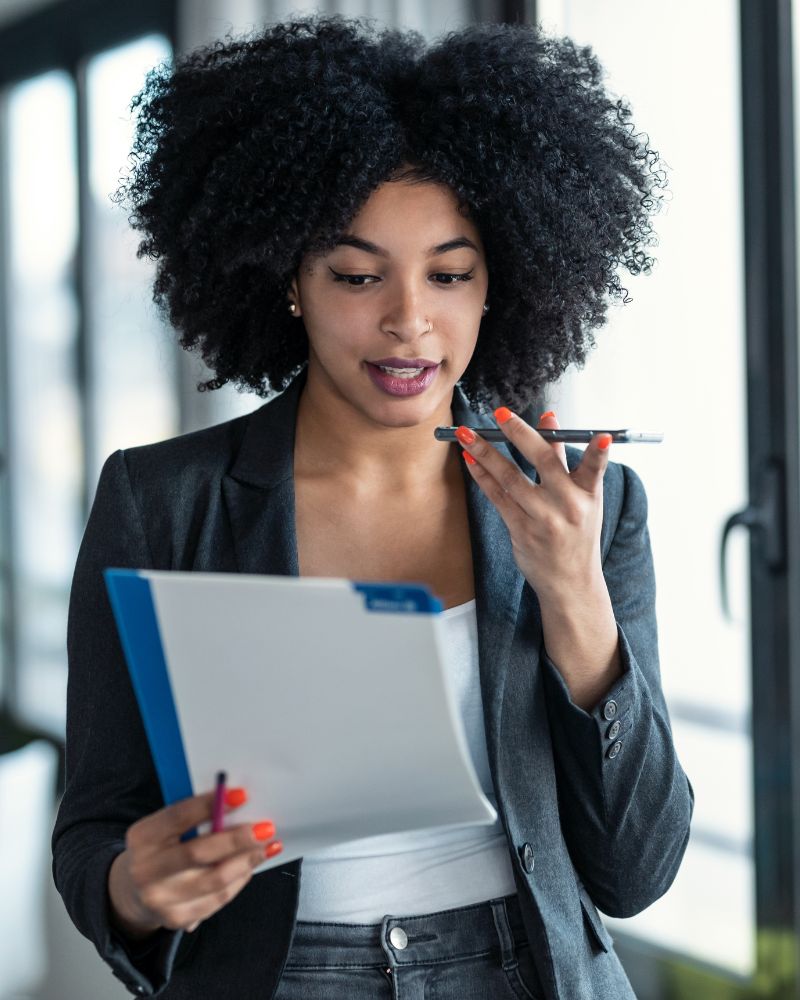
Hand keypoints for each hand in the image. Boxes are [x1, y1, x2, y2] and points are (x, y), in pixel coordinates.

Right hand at [108, 787, 281, 940]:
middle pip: (198, 853)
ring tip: (266, 846)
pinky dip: (239, 880)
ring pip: (214, 880)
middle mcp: (146, 871)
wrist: (134, 892)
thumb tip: (236, 804)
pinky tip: (250, 866)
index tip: (242, 795)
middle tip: (265, 828)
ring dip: (246, 861)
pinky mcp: (176, 919)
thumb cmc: (161, 849)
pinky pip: (218, 899)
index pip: (177, 817)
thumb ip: (194, 818)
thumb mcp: (165, 829)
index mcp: (142, 838)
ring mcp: (160, 899)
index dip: (209, 805)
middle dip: (237, 839)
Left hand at [456, 408, 611, 602]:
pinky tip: (469, 459)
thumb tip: (549, 419)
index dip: (598, 450)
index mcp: (589, 494)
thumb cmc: (576, 533)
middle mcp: (568, 505)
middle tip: (500, 414)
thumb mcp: (583, 498)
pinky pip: (497, 497)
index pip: (595, 466)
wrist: (570, 581)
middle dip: (519, 434)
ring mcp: (543, 519)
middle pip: (542, 462)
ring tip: (465, 434)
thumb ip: (565, 458)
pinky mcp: (521, 530)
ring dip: (485, 452)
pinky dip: (482, 476)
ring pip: (510, 478)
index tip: (598, 433)